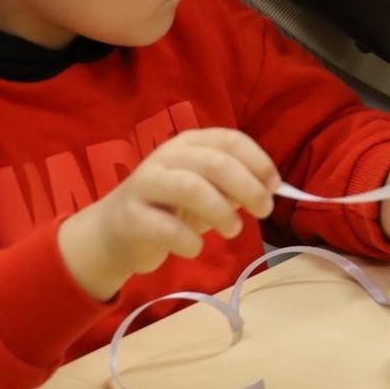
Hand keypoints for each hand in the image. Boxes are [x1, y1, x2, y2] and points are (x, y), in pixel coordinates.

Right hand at [58, 129, 279, 300]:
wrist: (114, 233)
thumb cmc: (170, 209)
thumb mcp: (207, 191)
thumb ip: (235, 187)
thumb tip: (269, 190)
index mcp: (190, 143)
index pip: (230, 139)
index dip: (258, 161)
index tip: (275, 186)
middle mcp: (167, 157)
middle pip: (215, 163)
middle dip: (247, 187)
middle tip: (263, 210)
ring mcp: (145, 184)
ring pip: (190, 188)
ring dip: (220, 211)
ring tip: (233, 230)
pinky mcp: (130, 217)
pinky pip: (166, 227)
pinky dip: (189, 240)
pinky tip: (196, 248)